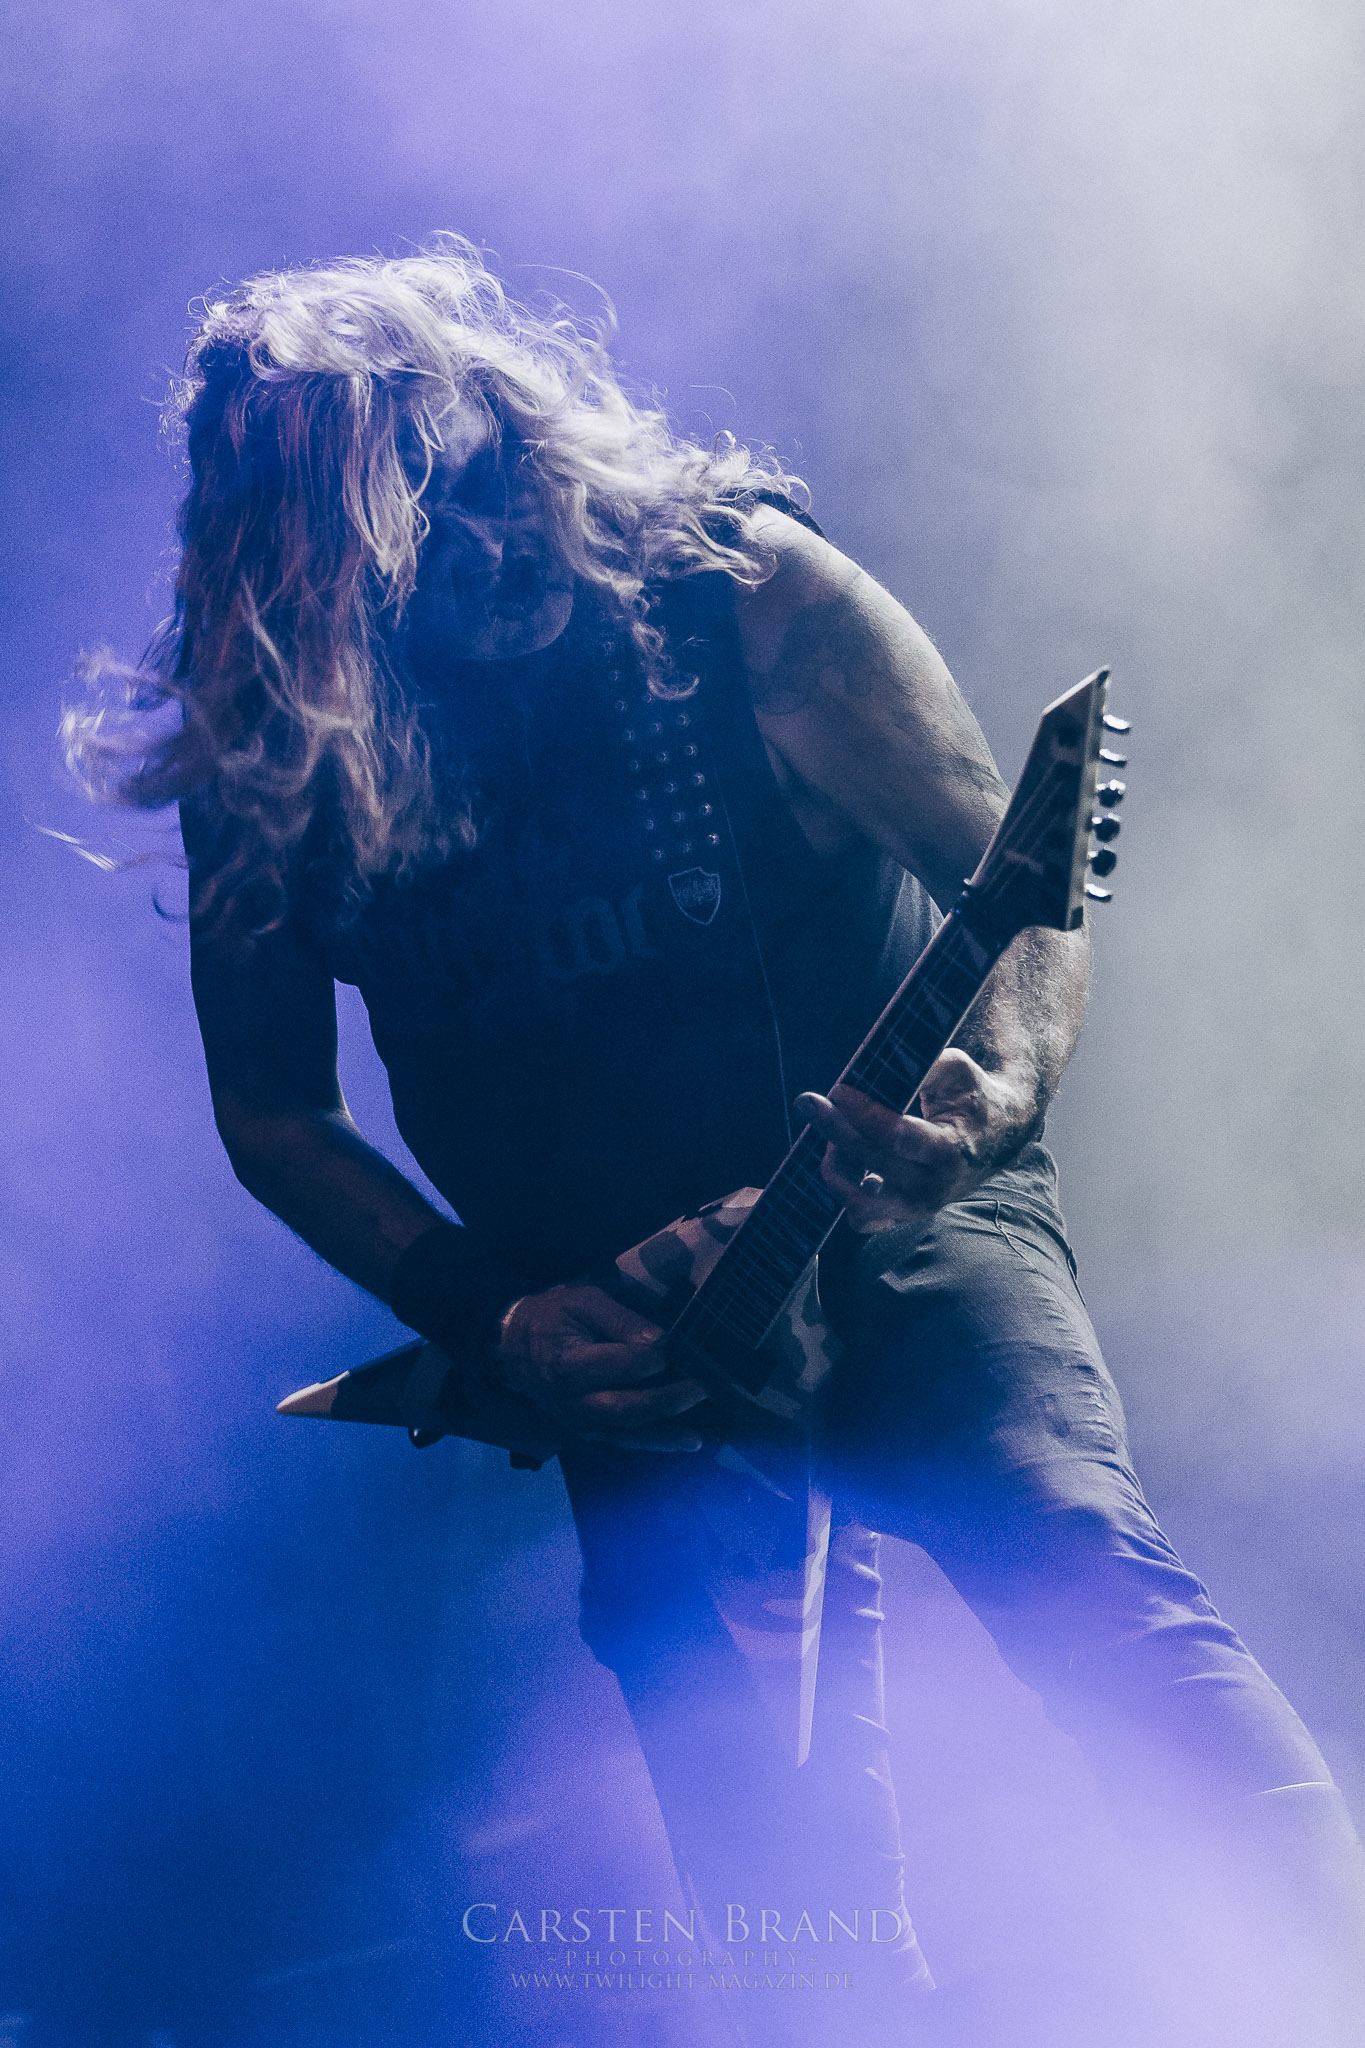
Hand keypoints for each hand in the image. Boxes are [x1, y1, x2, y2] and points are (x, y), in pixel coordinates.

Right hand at [494, 1283, 706, 1451]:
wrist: (513, 1347)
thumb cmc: (552, 1317)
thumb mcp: (582, 1302)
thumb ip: (620, 1319)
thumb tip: (660, 1340)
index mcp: (567, 1365)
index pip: (614, 1365)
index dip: (647, 1357)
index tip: (672, 1344)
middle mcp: (572, 1402)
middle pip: (623, 1408)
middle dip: (665, 1401)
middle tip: (702, 1388)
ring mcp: (579, 1422)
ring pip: (626, 1434)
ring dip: (664, 1436)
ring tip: (697, 1438)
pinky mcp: (587, 1430)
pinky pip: (623, 1440)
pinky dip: (654, 1443)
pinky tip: (684, 1443)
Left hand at [795, 1049, 1033, 1234]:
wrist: (999, 1135)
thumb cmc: (971, 1095)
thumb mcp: (956, 1070)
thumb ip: (922, 1066)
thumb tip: (876, 1067)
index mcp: (950, 1151)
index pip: (895, 1136)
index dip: (861, 1113)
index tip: (838, 1089)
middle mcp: (934, 1188)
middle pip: (872, 1162)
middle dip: (835, 1129)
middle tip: (810, 1102)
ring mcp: (918, 1208)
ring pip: (859, 1201)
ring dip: (836, 1165)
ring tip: (832, 1133)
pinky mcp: (905, 1216)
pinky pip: (863, 1219)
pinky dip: (846, 1192)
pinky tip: (845, 1161)